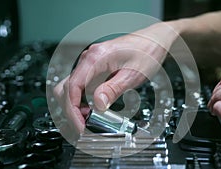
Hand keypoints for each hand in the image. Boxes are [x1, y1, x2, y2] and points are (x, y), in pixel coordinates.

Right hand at [53, 22, 176, 136]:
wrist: (154, 40)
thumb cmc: (147, 52)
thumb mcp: (132, 74)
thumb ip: (113, 89)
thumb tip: (97, 104)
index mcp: (95, 58)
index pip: (72, 87)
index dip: (73, 110)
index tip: (81, 125)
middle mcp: (89, 59)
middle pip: (65, 88)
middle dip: (71, 110)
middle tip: (85, 125)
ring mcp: (90, 63)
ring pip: (71, 88)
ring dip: (76, 105)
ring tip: (90, 119)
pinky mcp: (95, 68)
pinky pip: (81, 86)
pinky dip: (83, 100)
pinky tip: (93, 109)